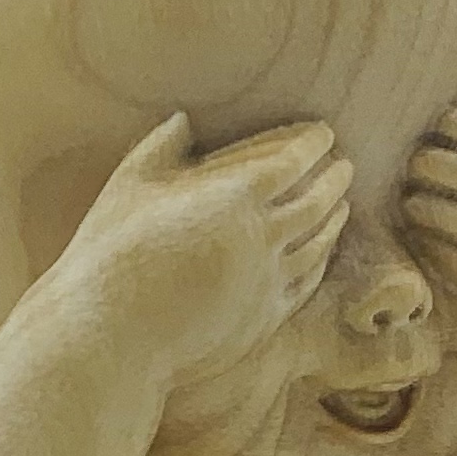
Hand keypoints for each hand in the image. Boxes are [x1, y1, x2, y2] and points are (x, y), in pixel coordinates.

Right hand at [54, 113, 351, 388]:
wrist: (112, 336)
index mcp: (234, 197)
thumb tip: (182, 119)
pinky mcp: (263, 320)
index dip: (313, 144)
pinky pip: (306, 284)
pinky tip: (320, 255)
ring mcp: (268, 281)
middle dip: (334, 179)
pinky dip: (321, 262)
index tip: (325, 134)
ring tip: (341, 206)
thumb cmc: (112, 255)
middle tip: (344, 166)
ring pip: (319, 244)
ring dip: (334, 220)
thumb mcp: (128, 188)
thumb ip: (161, 148)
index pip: (292, 161)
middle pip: (316, 200)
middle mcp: (263, 237)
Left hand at [402, 76, 456, 338]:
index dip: (449, 123)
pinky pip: (455, 262)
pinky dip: (432, 247)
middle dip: (425, 162)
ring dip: (419, 205)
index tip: (441, 128)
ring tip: (413, 198)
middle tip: (415, 162)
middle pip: (455, 168)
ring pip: (447, 217)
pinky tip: (429, 236)